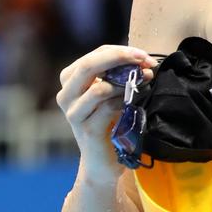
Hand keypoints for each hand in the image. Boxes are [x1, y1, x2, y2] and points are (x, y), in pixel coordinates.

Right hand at [56, 45, 157, 183]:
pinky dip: (124, 101)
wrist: (104, 160)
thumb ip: (120, 75)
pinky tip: (135, 101)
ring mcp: (74, 114)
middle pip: (88, 65)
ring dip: (126, 82)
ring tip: (145, 81)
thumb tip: (143, 61)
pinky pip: (107, 108)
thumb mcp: (113, 93)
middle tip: (145, 60)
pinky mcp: (86, 130)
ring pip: (98, 88)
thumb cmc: (111, 122)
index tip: (144, 55)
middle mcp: (66, 95)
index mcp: (70, 80)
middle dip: (120, 58)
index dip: (121, 51)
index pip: (95, 55)